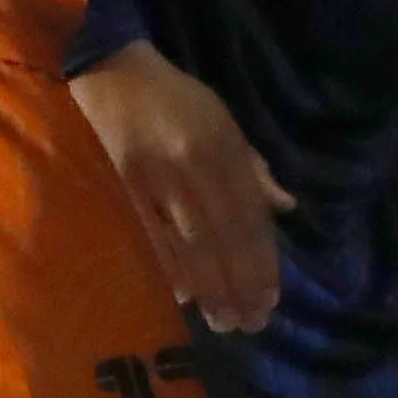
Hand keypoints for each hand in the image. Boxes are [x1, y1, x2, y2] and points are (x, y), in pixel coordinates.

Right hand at [70, 40, 286, 334]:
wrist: (113, 74)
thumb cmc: (177, 100)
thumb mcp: (226, 123)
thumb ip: (255, 168)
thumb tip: (285, 208)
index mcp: (221, 150)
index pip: (248, 217)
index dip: (262, 261)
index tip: (271, 297)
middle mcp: (192, 168)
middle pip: (222, 238)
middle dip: (239, 285)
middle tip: (252, 323)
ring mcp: (154, 181)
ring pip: (187, 244)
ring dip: (209, 288)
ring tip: (225, 322)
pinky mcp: (122, 189)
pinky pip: (149, 238)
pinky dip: (168, 270)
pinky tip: (183, 299)